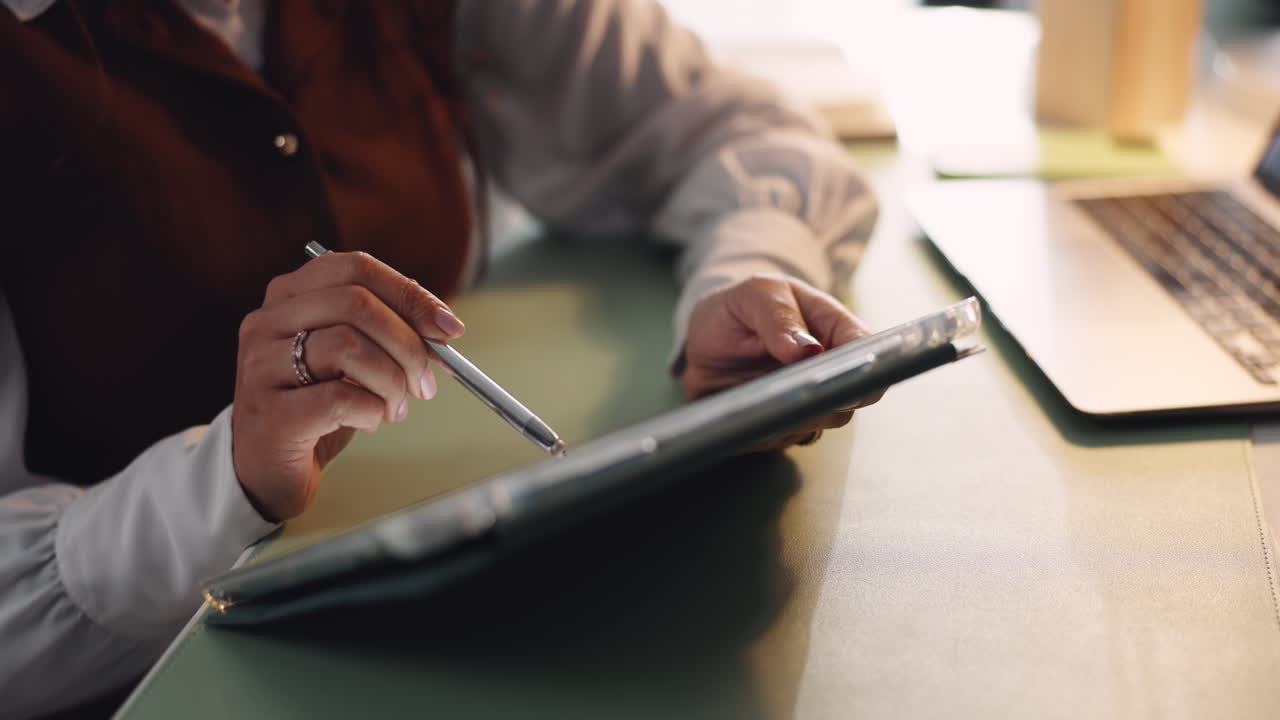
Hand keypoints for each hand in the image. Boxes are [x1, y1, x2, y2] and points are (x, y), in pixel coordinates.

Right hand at [231, 251, 464, 520]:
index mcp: (288, 296)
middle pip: (356, 303)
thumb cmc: (317, 408)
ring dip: (391, 382)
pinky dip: (371, 412)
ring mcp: (260, 366)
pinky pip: (340, 399)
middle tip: (425, 381)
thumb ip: (388, 333)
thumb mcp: (352, 360)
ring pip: (348, 347)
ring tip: (394, 407)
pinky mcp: (269, 414)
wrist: (267, 470)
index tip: (448, 328)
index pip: (355, 267)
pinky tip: (367, 422)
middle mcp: (266, 322)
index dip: (409, 294)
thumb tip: (443, 328)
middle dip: (408, 344)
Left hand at [681, 274, 883, 451]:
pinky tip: (747, 415)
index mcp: (833, 327)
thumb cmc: (739, 308)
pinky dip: (768, 431)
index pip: (867, 349)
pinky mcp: (782, 425)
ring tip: (763, 401)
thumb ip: (779, 316)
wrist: (703, 341)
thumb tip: (808, 350)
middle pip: (853, 395)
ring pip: (821, 421)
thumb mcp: (755, 295)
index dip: (863, 364)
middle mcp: (828, 369)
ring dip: (796, 416)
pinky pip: (784, 437)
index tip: (841, 374)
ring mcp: (808, 400)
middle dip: (828, 397)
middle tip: (795, 391)